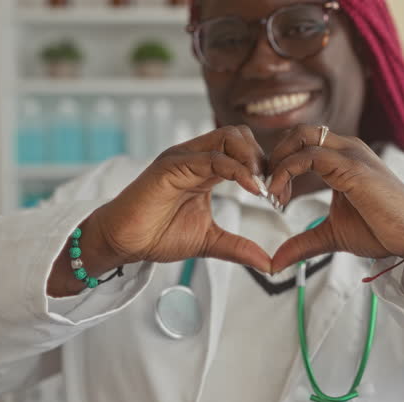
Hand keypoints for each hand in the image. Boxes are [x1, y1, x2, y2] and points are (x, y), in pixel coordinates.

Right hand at [91, 126, 272, 272]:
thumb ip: (239, 248)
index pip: (244, 151)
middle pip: (240, 135)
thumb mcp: (210, 242)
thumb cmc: (157, 235)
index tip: (280, 196)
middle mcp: (196, 157)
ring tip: (263, 188)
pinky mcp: (172, 165)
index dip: (266, 169)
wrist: (123, 241)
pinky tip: (252, 189)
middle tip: (274, 190)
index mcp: (206, 168)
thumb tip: (268, 264)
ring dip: (252, 159)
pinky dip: (237, 170)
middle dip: (263, 159)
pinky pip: (212, 157)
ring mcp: (184, 158)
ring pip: (228, 137)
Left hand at [267, 125, 403, 272]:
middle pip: (297, 132)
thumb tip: (275, 263)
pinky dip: (287, 171)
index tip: (272, 195)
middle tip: (266, 190)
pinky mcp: (352, 167)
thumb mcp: (332, 235)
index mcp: (343, 158)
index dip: (280, 163)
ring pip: (300, 137)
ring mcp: (350, 154)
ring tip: (272, 194)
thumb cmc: (381, 231)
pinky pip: (310, 156)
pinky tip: (281, 196)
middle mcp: (346, 148)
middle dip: (274, 157)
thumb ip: (303, 242)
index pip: (301, 143)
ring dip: (278, 163)